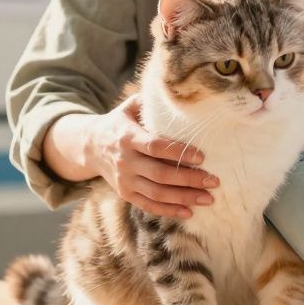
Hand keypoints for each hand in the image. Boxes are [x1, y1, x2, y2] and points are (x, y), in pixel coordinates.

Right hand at [86, 95, 218, 218]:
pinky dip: (169, 211)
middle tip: (214, 181)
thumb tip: (179, 92)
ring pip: (157, 193)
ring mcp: (124, 180)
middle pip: (160, 174)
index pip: (156, 147)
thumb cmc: (118, 123)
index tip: (202, 157)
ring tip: (208, 198)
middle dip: (190, 180)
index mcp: (128, 137)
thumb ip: (150, 102)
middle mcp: (125, 161)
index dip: (179, 153)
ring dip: (185, 198)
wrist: (89, 146)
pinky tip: (189, 212)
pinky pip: (148, 206)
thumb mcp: (129, 108)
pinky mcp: (125, 194)